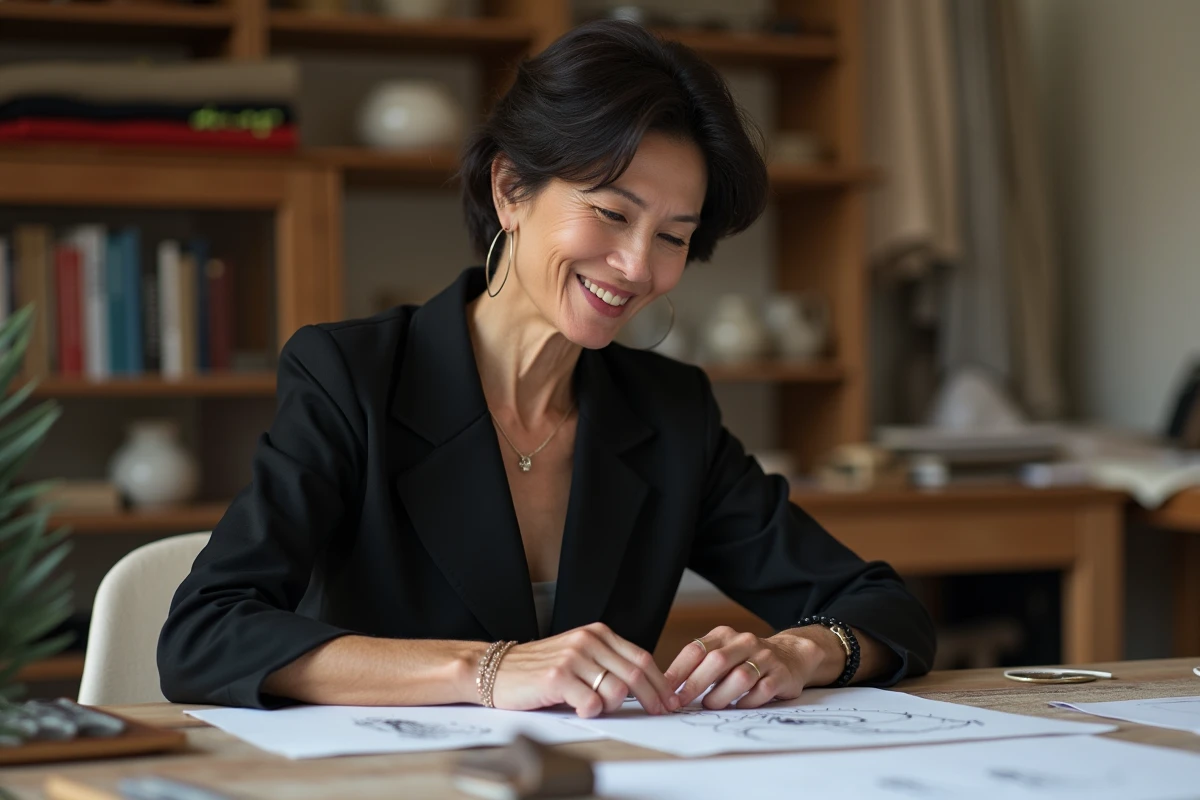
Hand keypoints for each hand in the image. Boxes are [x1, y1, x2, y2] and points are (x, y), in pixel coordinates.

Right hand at [490, 622, 681, 717]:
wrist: (495, 669)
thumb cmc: (538, 668)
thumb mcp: (578, 656)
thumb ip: (607, 664)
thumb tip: (645, 688)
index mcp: (597, 633)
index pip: (642, 657)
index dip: (660, 682)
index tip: (669, 699)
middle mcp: (587, 640)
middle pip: (636, 673)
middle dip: (653, 698)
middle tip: (659, 713)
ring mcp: (573, 657)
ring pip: (617, 689)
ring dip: (613, 705)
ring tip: (596, 706)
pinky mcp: (557, 676)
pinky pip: (591, 703)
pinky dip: (591, 712)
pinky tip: (578, 708)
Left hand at [664, 625, 835, 709]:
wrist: (790, 655)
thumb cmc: (745, 660)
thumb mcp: (722, 653)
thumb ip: (699, 666)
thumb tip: (666, 689)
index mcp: (724, 636)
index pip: (696, 649)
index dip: (678, 671)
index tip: (664, 691)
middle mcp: (744, 642)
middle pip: (716, 661)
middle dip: (695, 684)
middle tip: (680, 703)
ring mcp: (764, 658)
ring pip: (739, 677)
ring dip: (720, 696)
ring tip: (710, 705)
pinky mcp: (780, 676)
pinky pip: (761, 691)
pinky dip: (746, 702)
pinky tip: (738, 706)